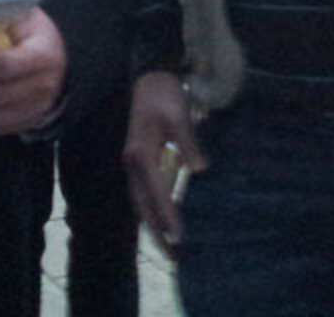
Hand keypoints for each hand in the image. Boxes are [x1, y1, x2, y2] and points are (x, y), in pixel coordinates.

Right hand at [123, 71, 205, 257]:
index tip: (179, 237)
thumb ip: (188, 143)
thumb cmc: (165, 94)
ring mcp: (134, 164)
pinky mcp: (139, 161)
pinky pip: (145, 193)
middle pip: (142, 206)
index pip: (155, 194)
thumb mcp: (179, 115)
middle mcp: (133, 164)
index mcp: (140, 155)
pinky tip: (166, 220)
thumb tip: (200, 170)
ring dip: (153, 226)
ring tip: (170, 248)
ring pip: (141, 203)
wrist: (150, 74)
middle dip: (156, 233)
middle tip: (173, 258)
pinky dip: (154, 210)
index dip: (167, 217)